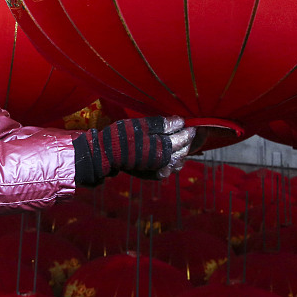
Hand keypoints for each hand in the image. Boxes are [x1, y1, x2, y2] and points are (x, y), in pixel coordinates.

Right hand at [72, 116, 195, 185]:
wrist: (106, 155)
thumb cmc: (122, 136)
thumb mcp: (141, 125)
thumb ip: (162, 124)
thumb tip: (180, 121)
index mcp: (162, 147)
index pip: (181, 138)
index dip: (188, 131)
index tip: (191, 124)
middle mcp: (163, 161)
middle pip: (183, 151)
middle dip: (188, 141)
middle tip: (190, 132)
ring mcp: (158, 170)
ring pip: (178, 162)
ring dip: (183, 152)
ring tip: (184, 143)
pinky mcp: (153, 175)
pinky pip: (170, 170)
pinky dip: (175, 163)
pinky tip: (174, 157)